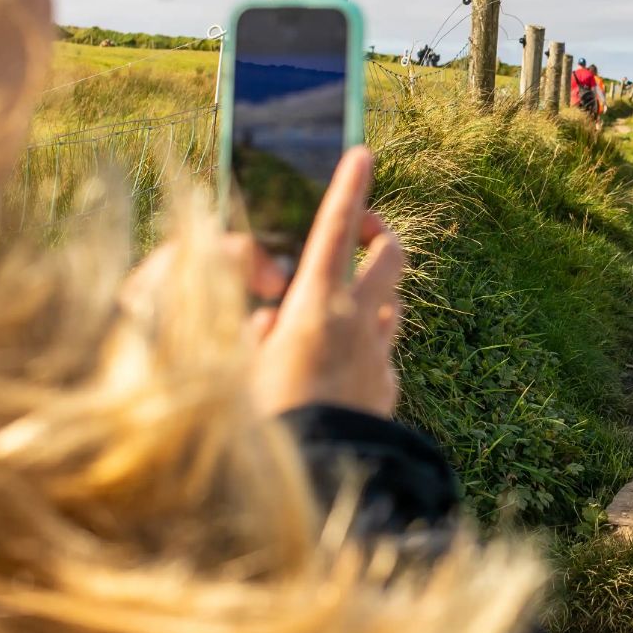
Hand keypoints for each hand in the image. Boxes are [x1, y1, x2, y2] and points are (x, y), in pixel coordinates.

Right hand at [246, 147, 405, 417]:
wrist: (316, 479)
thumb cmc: (263, 422)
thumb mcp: (240, 368)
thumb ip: (255, 335)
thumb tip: (268, 323)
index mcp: (314, 307)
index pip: (336, 229)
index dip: (349, 187)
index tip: (364, 154)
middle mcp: (357, 323)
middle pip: (391, 256)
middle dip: (381, 234)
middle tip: (363, 231)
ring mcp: (379, 357)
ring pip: (392, 304)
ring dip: (373, 294)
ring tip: (341, 305)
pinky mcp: (387, 390)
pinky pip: (383, 353)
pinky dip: (367, 346)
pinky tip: (341, 366)